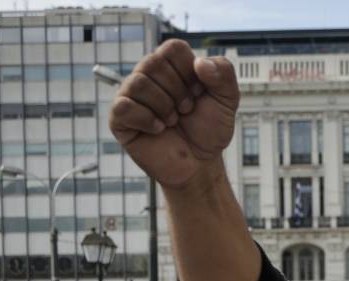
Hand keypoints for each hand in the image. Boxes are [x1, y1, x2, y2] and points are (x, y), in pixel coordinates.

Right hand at [109, 39, 239, 189]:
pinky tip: (159, 129)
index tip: (198, 93)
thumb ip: (224, 74)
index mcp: (171, 66)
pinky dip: (146, 119)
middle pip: (154, 63)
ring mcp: (131, 96)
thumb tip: (200, 62)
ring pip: (138, 83)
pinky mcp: (120, 119)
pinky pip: (124, 107)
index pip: (173, 48)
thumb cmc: (209, 130)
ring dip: (164, 106)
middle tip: (186, 110)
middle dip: (178, 92)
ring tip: (173, 121)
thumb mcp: (228, 100)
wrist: (200, 163)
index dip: (190, 72)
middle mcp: (148, 76)